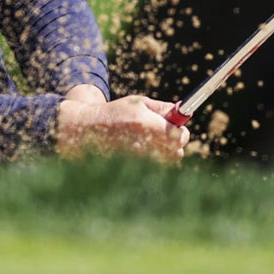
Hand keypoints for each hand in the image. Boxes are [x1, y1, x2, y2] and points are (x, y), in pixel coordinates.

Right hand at [54, 93, 188, 162]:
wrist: (88, 130)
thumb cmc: (116, 113)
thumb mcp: (138, 103)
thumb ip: (162, 108)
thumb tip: (185, 113)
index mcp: (146, 124)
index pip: (179, 136)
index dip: (181, 132)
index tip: (177, 128)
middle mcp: (144, 144)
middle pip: (177, 152)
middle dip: (174, 143)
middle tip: (164, 136)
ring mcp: (138, 160)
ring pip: (166, 162)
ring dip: (164, 153)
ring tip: (149, 143)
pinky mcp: (133, 170)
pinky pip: (154, 169)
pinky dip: (153, 162)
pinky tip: (140, 152)